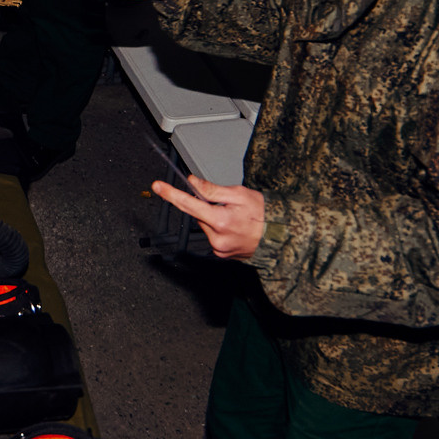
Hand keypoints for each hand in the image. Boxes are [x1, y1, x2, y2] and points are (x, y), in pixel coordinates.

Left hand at [152, 176, 266, 260]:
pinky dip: (218, 229)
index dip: (171, 194)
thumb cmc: (264, 214)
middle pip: (198, 216)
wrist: (280, 237)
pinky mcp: (221, 255)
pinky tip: (233, 228)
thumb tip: (193, 183)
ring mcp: (219, 249)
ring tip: (234, 217)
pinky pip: (212, 237)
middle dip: (206, 207)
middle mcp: (217, 239)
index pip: (189, 205)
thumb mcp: (239, 194)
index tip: (158, 186)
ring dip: (213, 219)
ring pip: (205, 226)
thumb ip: (212, 189)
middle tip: (225, 204)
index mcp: (221, 221)